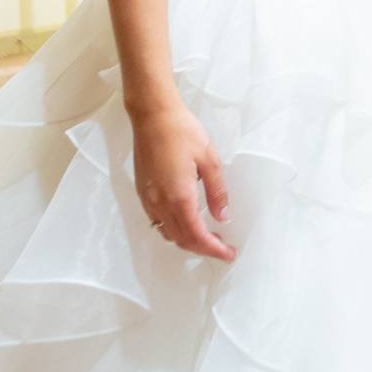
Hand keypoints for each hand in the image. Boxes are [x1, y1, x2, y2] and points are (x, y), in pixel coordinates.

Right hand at [131, 102, 234, 261]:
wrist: (152, 117)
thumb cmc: (183, 132)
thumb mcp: (210, 160)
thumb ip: (217, 191)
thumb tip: (223, 216)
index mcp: (179, 197)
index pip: (197, 236)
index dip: (213, 250)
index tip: (228, 254)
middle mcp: (160, 203)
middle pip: (181, 240)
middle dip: (203, 248)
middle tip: (223, 247)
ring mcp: (148, 199)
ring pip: (167, 233)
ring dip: (188, 241)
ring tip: (208, 236)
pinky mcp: (142, 193)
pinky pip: (157, 222)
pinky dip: (173, 230)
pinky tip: (187, 221)